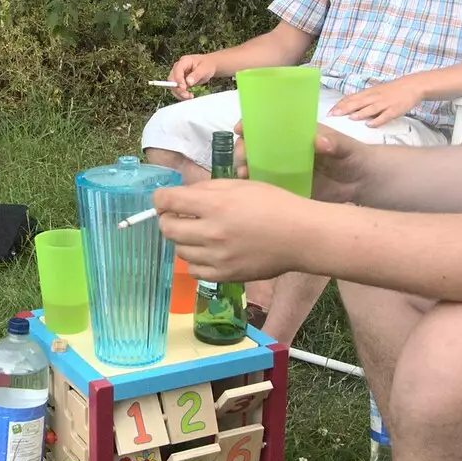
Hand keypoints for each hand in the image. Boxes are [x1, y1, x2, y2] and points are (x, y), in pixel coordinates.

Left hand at [152, 180, 313, 281]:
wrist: (301, 236)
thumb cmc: (275, 205)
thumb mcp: (240, 185)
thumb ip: (208, 189)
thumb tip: (182, 195)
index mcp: (215, 205)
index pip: (167, 201)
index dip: (160, 199)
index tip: (165, 200)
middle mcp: (212, 232)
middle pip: (166, 228)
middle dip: (167, 219)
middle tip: (179, 216)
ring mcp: (217, 258)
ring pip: (178, 250)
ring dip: (182, 240)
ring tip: (199, 233)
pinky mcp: (224, 276)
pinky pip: (193, 270)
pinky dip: (195, 260)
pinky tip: (207, 252)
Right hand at [166, 54, 218, 100]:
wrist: (209, 66)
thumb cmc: (207, 65)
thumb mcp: (205, 69)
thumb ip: (196, 75)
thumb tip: (188, 82)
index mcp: (184, 61)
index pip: (177, 70)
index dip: (179, 80)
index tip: (184, 88)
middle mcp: (178, 68)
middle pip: (172, 79)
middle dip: (178, 89)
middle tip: (187, 95)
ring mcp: (179, 75)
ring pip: (173, 86)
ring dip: (180, 93)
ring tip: (190, 96)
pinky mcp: (180, 82)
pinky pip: (177, 89)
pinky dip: (182, 94)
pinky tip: (189, 96)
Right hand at [234, 121, 369, 202]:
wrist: (364, 183)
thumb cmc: (355, 156)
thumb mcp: (346, 146)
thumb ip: (334, 143)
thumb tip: (319, 141)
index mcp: (297, 134)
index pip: (268, 124)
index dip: (251, 124)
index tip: (241, 129)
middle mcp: (286, 150)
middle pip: (256, 145)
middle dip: (243, 148)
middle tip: (243, 156)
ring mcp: (285, 169)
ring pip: (257, 166)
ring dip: (245, 167)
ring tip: (244, 174)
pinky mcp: (289, 188)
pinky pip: (267, 187)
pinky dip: (256, 187)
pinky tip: (251, 190)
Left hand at [330, 76, 422, 126]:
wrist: (411, 86)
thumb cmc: (391, 90)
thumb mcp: (375, 92)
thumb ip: (362, 99)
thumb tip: (348, 107)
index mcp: (369, 93)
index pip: (351, 98)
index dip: (340, 105)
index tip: (329, 112)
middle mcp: (375, 97)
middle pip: (358, 102)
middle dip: (345, 109)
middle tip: (333, 115)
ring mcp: (385, 103)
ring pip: (370, 108)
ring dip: (360, 113)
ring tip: (349, 118)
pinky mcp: (394, 110)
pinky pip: (385, 116)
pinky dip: (377, 120)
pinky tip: (370, 125)